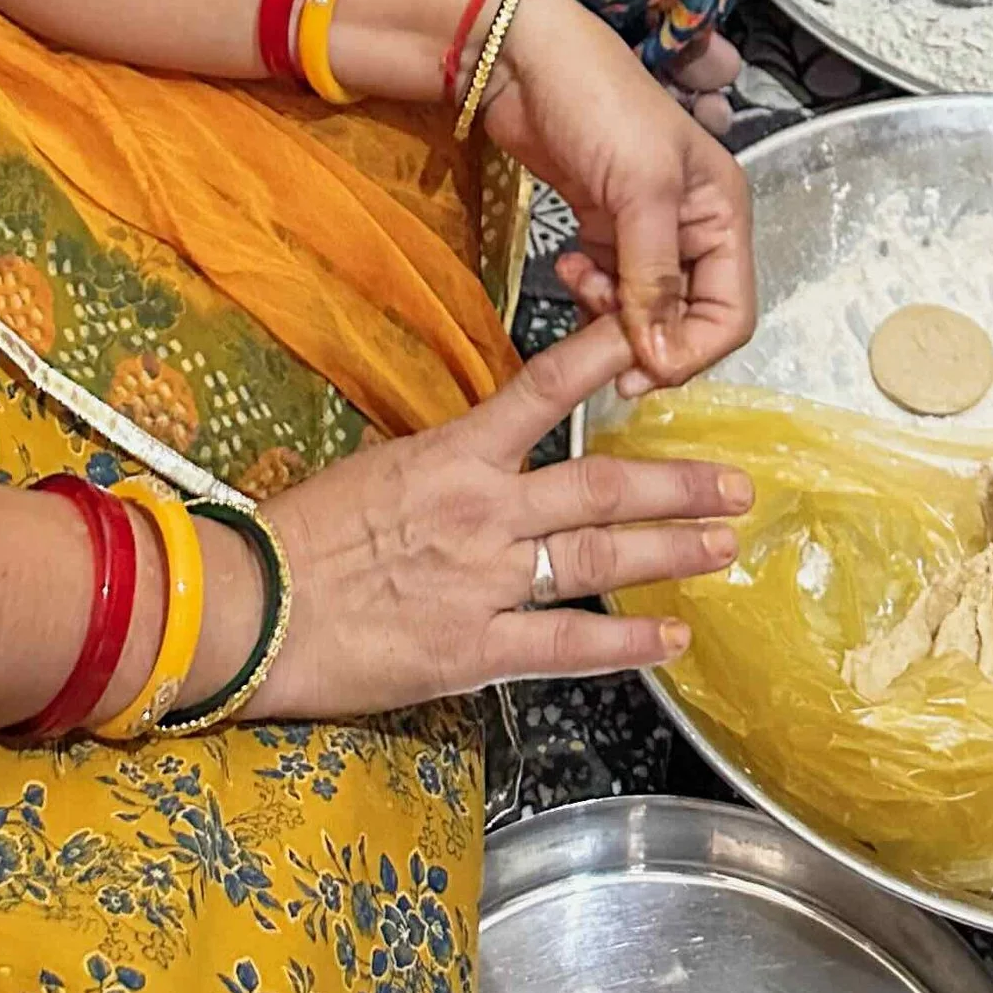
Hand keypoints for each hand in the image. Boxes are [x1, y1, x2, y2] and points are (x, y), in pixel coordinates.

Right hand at [254, 318, 744, 719]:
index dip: (605, 359)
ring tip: (723, 546)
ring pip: (600, 560)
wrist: (254, 605)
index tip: (656, 343)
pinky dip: (629, 643)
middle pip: (601, 487)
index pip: (543, 389)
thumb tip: (493, 464)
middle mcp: (483, 510)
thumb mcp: (379, 471)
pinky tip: (673, 638)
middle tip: (738, 483)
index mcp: (454, 453)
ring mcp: (486, 580)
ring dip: (671, 552)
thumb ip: (448, 468)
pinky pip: (569, 645)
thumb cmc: (304, 535)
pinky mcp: (477, 649)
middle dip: (678, 484)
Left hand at [481, 0, 756, 384]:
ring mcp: (646, 229)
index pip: (731, 312)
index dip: (692, 350)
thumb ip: (654, 274)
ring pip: (645, 309)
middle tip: (598, 343)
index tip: (641, 369)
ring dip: (612, 313)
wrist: (524, 60)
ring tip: (580, 284)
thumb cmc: (597, 102)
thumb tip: (660, 355)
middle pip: (687, 318)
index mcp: (722, 213)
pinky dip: (590, 291)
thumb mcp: (640, 188)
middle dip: (646, 335)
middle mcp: (693, 227)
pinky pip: (610, 286)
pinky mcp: (604, 228)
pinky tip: (568, 266)